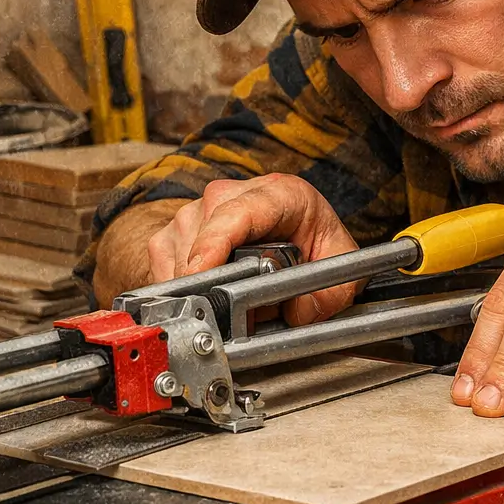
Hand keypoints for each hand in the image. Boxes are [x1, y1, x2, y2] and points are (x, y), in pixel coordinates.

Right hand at [147, 174, 359, 325]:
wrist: (297, 236)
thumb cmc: (315, 245)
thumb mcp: (340, 270)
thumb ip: (328, 296)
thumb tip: (298, 310)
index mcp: (280, 193)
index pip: (237, 212)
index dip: (216, 242)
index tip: (203, 272)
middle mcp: (234, 193)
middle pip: (202, 235)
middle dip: (214, 280)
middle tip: (236, 310)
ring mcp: (200, 208)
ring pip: (180, 252)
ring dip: (199, 285)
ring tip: (229, 296)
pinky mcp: (177, 228)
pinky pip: (163, 261)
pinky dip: (179, 285)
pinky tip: (205, 291)